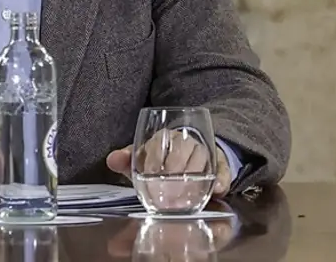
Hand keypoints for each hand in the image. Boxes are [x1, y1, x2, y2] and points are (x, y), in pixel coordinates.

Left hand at [106, 132, 232, 195]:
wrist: (190, 156)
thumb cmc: (161, 160)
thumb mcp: (142, 160)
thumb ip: (126, 160)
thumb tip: (112, 160)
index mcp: (163, 137)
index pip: (157, 145)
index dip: (154, 162)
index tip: (151, 179)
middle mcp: (185, 140)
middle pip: (182, 150)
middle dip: (174, 174)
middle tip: (167, 196)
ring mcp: (204, 151)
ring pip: (202, 158)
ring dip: (195, 179)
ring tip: (185, 199)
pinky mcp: (220, 163)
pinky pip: (223, 169)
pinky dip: (222, 179)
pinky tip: (218, 191)